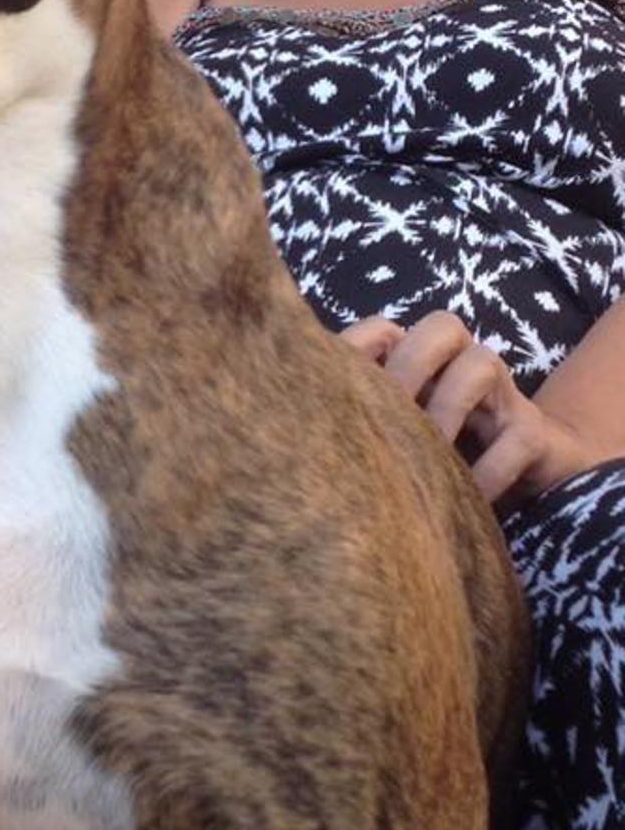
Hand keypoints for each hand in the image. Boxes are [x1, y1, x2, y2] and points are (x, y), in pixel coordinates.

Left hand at [339, 310, 605, 506]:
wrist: (530, 481)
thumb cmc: (441, 459)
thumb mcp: (394, 442)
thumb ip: (356, 427)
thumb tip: (294, 439)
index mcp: (419, 361)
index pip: (382, 331)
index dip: (355, 352)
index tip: (329, 402)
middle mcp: (461, 364)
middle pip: (441, 327)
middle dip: (408, 368)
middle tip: (382, 423)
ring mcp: (503, 395)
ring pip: (481, 363)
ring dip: (447, 409)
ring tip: (426, 461)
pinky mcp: (535, 434)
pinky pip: (518, 437)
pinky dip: (488, 470)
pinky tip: (466, 501)